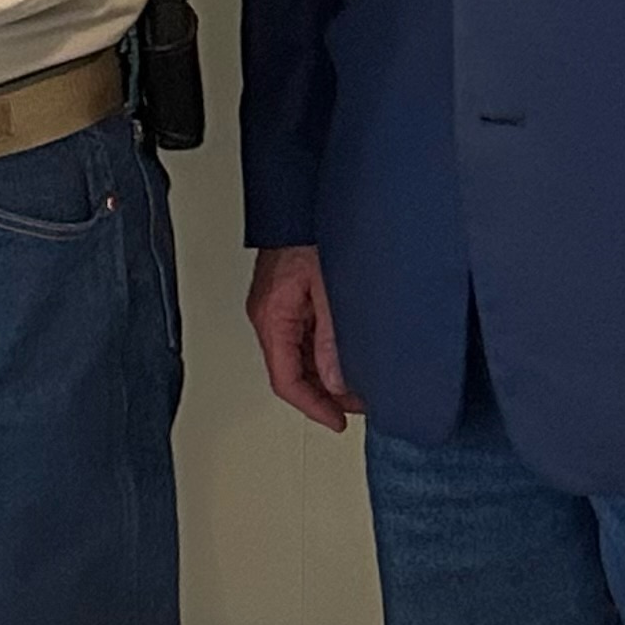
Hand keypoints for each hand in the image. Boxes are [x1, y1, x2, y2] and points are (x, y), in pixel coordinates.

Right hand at [248, 245, 365, 430]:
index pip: (286, 380)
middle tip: (357, 404)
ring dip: (324, 376)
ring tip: (356, 384)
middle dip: (323, 395)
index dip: (314, 407)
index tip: (338, 421)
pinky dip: (320, 355)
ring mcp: (275, 308)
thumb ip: (332, 338)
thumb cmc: (309, 232)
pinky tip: (343, 357)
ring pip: (295, 359)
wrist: (299, 202)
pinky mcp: (286, 300)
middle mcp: (268, 316)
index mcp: (272, 316)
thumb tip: (337, 381)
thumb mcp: (328, 289)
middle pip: (290, 373)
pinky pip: (300, 339)